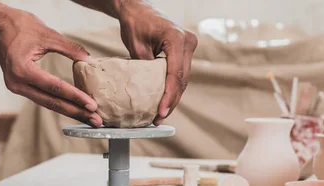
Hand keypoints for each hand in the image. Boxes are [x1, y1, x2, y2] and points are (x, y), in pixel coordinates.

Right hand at [0, 10, 102, 126]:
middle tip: (96, 120)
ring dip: (70, 111)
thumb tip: (91, 60)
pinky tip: (75, 108)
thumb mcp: (48, 34)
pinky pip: (43, 98)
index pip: (55, 88)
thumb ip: (71, 48)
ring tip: (90, 118)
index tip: (93, 105)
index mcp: (23, 70)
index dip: (76, 97)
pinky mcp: (20, 86)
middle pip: (52, 102)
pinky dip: (59, 103)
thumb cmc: (20, 26)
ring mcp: (17, 87)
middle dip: (76, 112)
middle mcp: (17, 83)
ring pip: (48, 103)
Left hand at [117, 1, 197, 124]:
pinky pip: (180, 73)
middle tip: (159, 118)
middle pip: (182, 79)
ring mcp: (189, 46)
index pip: (175, 73)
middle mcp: (188, 42)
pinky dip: (172, 87)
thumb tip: (147, 95)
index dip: (169, 95)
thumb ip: (146, 69)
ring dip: (173, 97)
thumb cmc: (135, 23)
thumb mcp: (136, 47)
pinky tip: (164, 102)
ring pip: (183, 79)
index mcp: (177, 38)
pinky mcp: (185, 51)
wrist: (138, 9)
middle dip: (171, 100)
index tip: (161, 111)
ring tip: (161, 115)